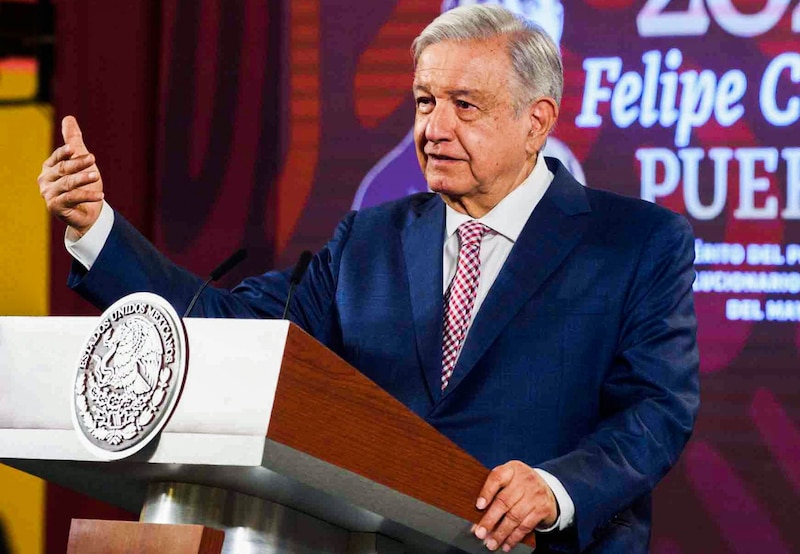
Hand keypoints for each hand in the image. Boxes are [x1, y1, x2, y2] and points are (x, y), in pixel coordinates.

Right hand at [38, 116, 103, 236]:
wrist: (88, 212)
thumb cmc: (83, 184)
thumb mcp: (81, 160)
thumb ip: (74, 140)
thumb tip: (69, 118)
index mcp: (50, 167)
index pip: (58, 157)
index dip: (65, 152)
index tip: (74, 148)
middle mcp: (46, 180)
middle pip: (63, 169)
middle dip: (78, 163)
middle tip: (93, 158)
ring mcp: (49, 194)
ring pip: (68, 183)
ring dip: (83, 179)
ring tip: (97, 176)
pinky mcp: (56, 207)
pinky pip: (72, 199)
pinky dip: (87, 195)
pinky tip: (101, 195)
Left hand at [472, 461, 557, 551]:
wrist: (547, 490)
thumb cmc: (520, 486)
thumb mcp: (509, 481)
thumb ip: (494, 493)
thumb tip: (476, 519)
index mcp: (512, 469)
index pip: (497, 478)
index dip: (486, 492)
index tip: (478, 506)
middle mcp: (525, 479)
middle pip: (504, 501)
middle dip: (490, 520)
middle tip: (480, 533)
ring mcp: (535, 494)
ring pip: (514, 517)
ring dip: (501, 533)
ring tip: (491, 543)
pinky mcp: (542, 509)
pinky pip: (525, 526)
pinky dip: (514, 538)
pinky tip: (506, 544)